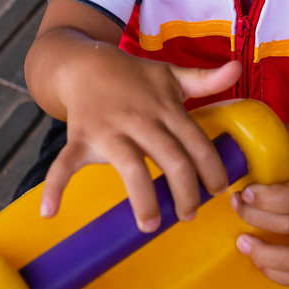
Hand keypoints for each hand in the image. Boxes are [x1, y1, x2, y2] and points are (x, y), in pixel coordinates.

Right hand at [40, 50, 239, 233]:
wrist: (85, 63)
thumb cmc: (133, 76)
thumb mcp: (171, 75)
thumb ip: (205, 80)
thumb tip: (238, 68)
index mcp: (166, 108)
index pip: (197, 143)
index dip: (212, 170)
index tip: (219, 192)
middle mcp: (140, 119)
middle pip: (172, 159)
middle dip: (186, 192)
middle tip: (190, 214)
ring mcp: (109, 130)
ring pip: (130, 168)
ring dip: (143, 200)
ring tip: (151, 225)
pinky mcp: (80, 138)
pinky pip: (65, 163)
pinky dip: (55, 187)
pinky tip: (50, 212)